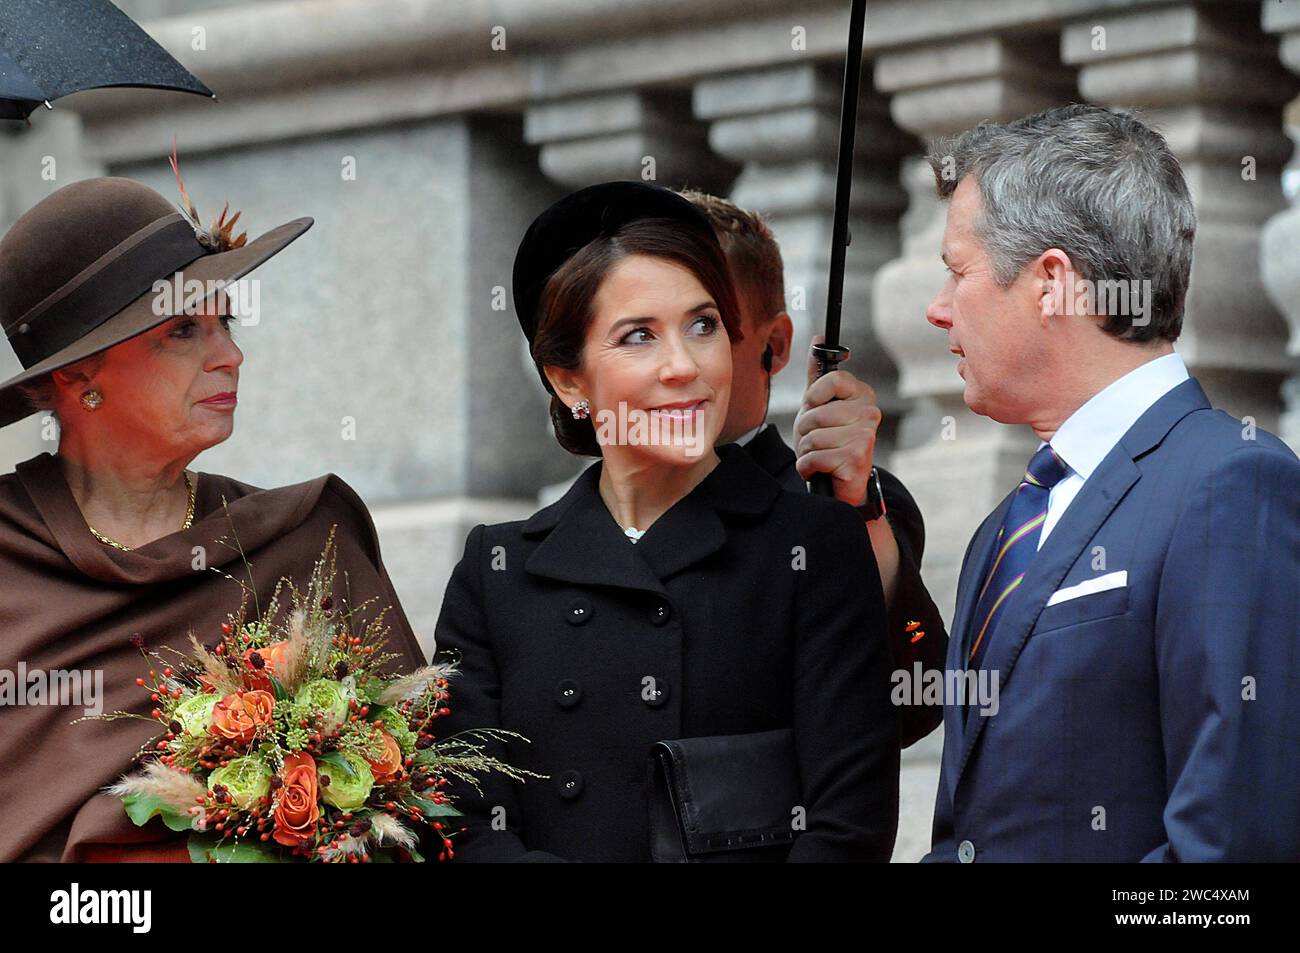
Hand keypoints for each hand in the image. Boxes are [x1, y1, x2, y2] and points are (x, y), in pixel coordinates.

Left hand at [793, 334, 880, 507]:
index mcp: (861, 394)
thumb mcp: (819, 405)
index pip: (831, 378)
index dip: (813, 397)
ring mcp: (866, 435)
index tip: (814, 408)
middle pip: (815, 412)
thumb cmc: (830, 442)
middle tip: (815, 440)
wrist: (841, 484)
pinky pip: (813, 457)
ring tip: (818, 455)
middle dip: (804, 431)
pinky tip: (819, 470)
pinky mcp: (857, 458)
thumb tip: (819, 338)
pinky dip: (807, 467)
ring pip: (812, 437)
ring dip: (805, 451)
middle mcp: (870, 412)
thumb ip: (817, 375)